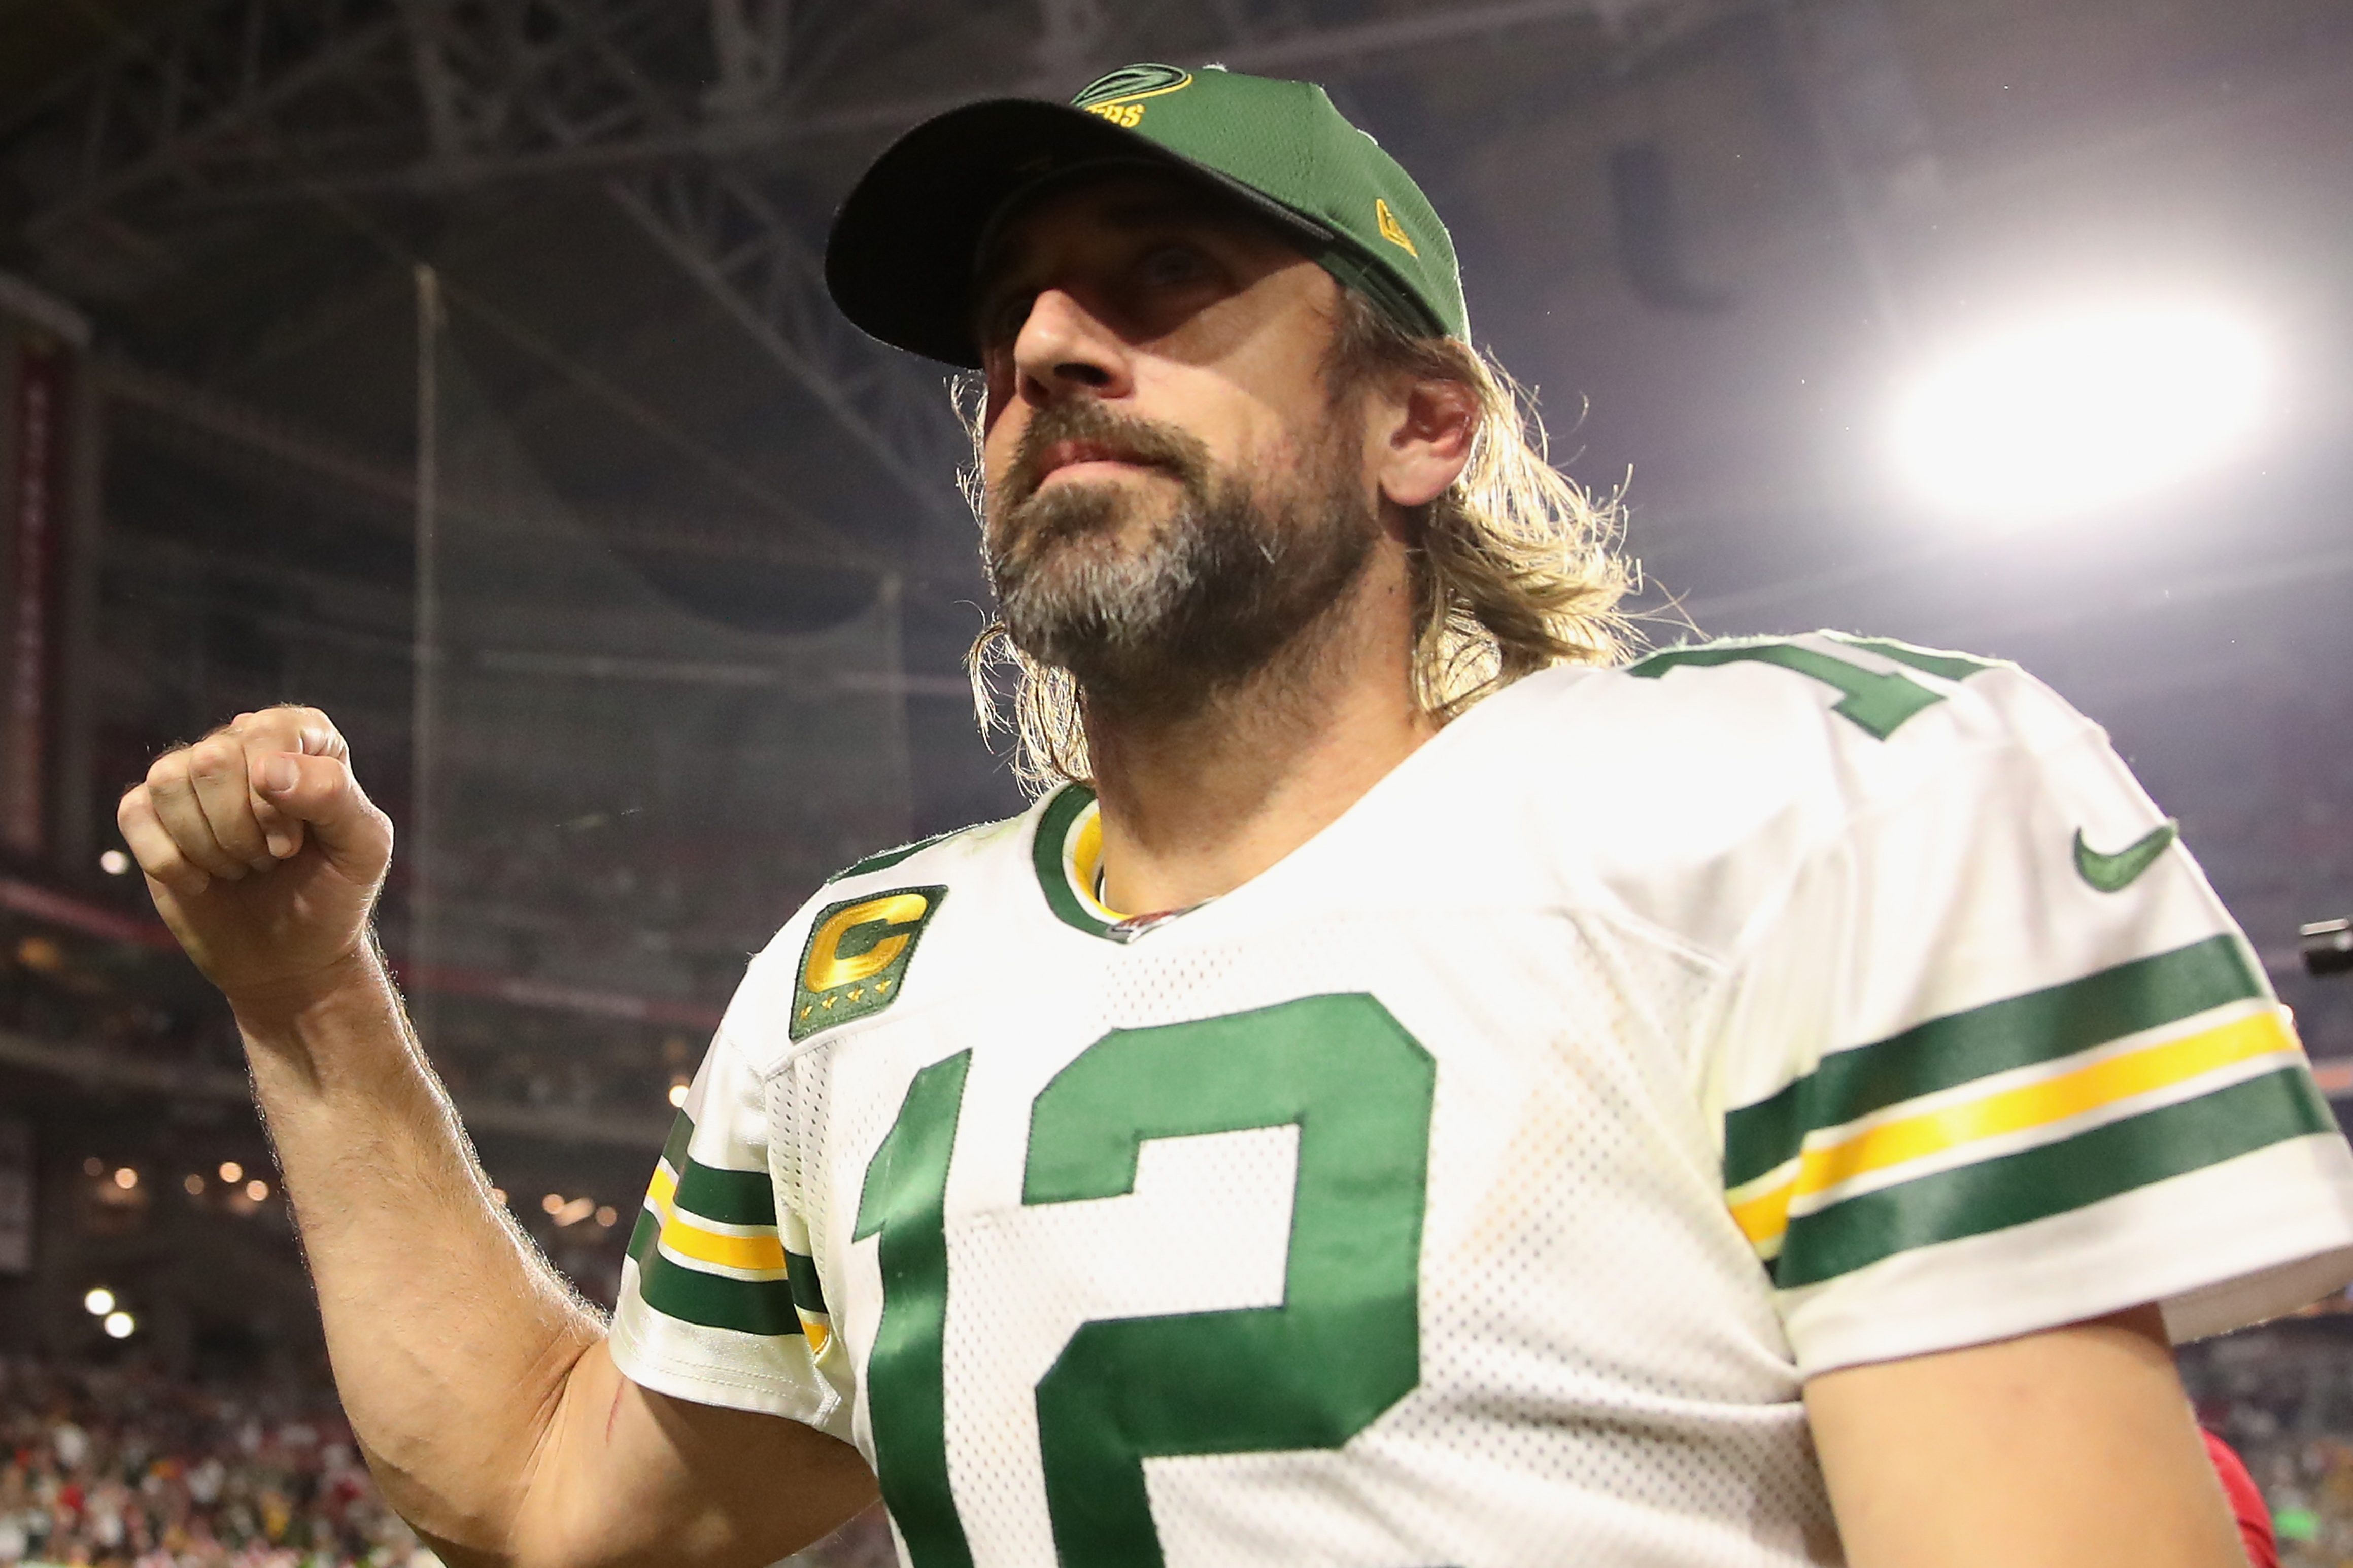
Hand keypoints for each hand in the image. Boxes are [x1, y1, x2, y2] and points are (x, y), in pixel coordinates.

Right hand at [117, 706, 393, 1005]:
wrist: (292, 954)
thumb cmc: (334, 891)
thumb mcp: (363, 847)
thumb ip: (333, 796)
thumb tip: (266, 769)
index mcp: (303, 736)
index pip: (268, 733)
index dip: (276, 801)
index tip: (293, 845)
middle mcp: (243, 742)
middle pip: (212, 759)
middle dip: (241, 830)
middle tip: (268, 859)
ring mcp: (191, 775)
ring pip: (168, 781)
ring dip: (208, 846)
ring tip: (241, 867)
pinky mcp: (149, 812)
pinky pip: (134, 812)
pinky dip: (169, 862)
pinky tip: (202, 881)